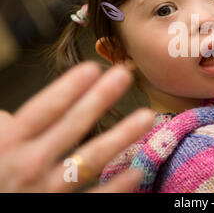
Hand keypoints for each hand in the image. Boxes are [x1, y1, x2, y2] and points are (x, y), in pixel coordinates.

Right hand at [0, 61, 154, 191]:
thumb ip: (3, 131)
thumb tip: (9, 115)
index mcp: (9, 144)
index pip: (43, 110)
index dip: (68, 88)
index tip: (92, 68)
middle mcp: (29, 165)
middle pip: (72, 125)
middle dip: (99, 98)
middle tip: (124, 75)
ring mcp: (48, 191)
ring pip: (91, 160)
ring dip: (120, 136)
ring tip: (146, 117)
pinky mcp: (61, 211)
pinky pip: (96, 198)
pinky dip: (117, 186)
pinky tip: (137, 171)